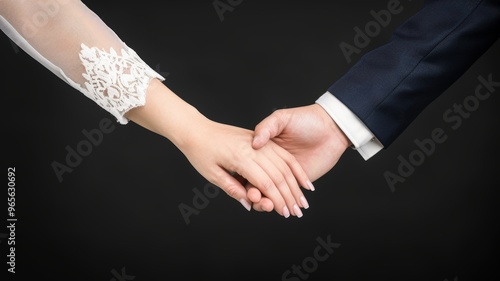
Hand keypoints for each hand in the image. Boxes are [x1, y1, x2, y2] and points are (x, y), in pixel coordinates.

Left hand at [126, 79, 311, 216]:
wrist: (196, 129)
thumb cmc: (200, 152)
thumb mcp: (212, 174)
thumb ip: (232, 189)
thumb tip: (249, 204)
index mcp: (241, 158)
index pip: (266, 184)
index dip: (277, 200)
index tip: (285, 213)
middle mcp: (254, 149)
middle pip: (278, 176)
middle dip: (290, 196)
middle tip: (299, 212)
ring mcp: (259, 143)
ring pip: (284, 165)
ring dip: (296, 184)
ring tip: (304, 200)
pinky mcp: (260, 140)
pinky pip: (282, 154)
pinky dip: (294, 167)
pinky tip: (303, 179)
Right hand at [246, 104, 350, 211]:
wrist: (332, 127)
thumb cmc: (306, 118)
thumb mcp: (282, 118)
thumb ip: (266, 128)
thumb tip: (255, 143)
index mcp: (263, 150)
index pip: (248, 168)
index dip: (245, 179)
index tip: (248, 188)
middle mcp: (270, 164)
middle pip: (256, 184)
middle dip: (256, 195)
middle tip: (257, 199)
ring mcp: (284, 174)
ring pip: (270, 194)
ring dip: (268, 203)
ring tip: (269, 206)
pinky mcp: (298, 183)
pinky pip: (287, 197)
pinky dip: (284, 204)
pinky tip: (284, 207)